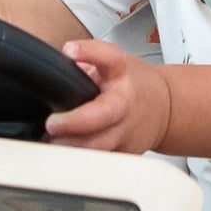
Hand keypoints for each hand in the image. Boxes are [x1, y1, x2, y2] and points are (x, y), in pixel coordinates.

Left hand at [44, 39, 173, 155]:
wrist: (165, 108)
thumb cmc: (131, 86)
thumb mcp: (110, 67)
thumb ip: (82, 68)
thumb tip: (46, 70)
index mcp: (120, 73)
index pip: (109, 57)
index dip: (90, 52)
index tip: (70, 51)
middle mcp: (124, 101)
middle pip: (103, 113)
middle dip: (74, 121)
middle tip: (51, 124)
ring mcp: (125, 130)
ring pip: (98, 146)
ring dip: (70, 147)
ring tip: (50, 143)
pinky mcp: (124, 152)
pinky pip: (99, 160)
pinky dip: (79, 159)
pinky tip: (63, 155)